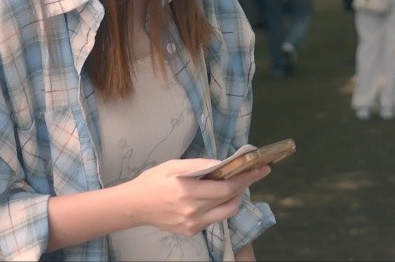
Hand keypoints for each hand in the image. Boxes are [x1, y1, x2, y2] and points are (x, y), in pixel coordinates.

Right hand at [126, 159, 270, 235]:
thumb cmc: (154, 181)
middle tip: (255, 173)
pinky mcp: (191, 232)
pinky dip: (222, 206)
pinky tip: (221, 194)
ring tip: (238, 183)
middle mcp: (192, 212)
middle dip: (246, 185)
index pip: (226, 188)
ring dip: (236, 197)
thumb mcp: (174, 165)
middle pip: (230, 200)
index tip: (260, 169)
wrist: (134, 206)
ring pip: (226, 212)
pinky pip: (215, 219)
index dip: (246, 178)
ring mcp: (192, 225)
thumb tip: (223, 163)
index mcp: (187, 192)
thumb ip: (199, 164)